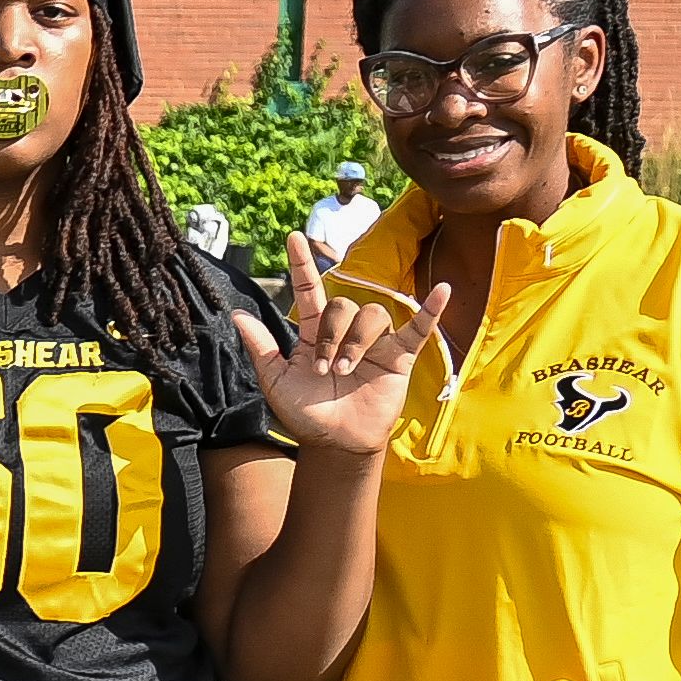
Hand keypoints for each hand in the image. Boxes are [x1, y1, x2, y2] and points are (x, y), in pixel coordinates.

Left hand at [261, 242, 443, 460]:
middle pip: (342, 306)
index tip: (293, 238)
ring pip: (372, 315)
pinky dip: (431, 310)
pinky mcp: (400, 356)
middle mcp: (345, 332)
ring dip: (357, 342)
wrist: (336, 443)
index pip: (309, 290)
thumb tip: (236, 313)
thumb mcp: (276, 380)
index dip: (301, 264)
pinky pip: (419, 328)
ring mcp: (375, 342)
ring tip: (346, 370)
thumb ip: (261, 346)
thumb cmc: (306, 413)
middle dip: (330, 335)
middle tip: (323, 367)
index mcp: (313, 333)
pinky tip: (443, 291)